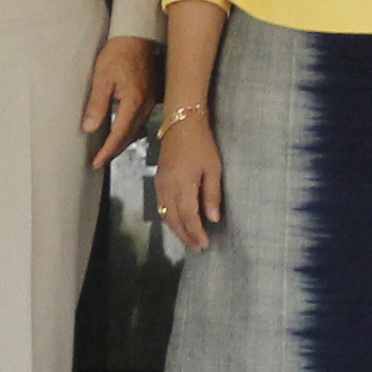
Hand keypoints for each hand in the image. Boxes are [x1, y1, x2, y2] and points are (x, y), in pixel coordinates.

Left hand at [81, 35, 156, 166]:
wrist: (138, 35)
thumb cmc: (118, 53)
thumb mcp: (102, 78)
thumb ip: (97, 105)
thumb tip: (89, 128)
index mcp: (133, 102)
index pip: (119, 135)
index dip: (107, 151)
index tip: (96, 162)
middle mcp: (145, 105)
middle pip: (130, 136)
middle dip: (115, 150)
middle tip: (100, 161)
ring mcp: (150, 101)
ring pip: (137, 130)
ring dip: (123, 142)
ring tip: (109, 150)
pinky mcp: (151, 96)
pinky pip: (141, 120)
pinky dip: (131, 131)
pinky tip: (123, 131)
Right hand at [155, 112, 223, 248]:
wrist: (181, 123)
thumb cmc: (202, 144)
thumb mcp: (213, 168)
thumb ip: (212, 194)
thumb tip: (213, 219)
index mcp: (183, 185)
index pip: (188, 216)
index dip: (195, 233)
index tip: (204, 244)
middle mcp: (168, 188)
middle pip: (174, 219)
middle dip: (186, 236)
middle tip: (197, 247)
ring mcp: (160, 184)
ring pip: (165, 214)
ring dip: (176, 230)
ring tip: (188, 240)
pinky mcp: (158, 180)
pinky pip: (161, 205)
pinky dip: (169, 218)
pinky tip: (176, 222)